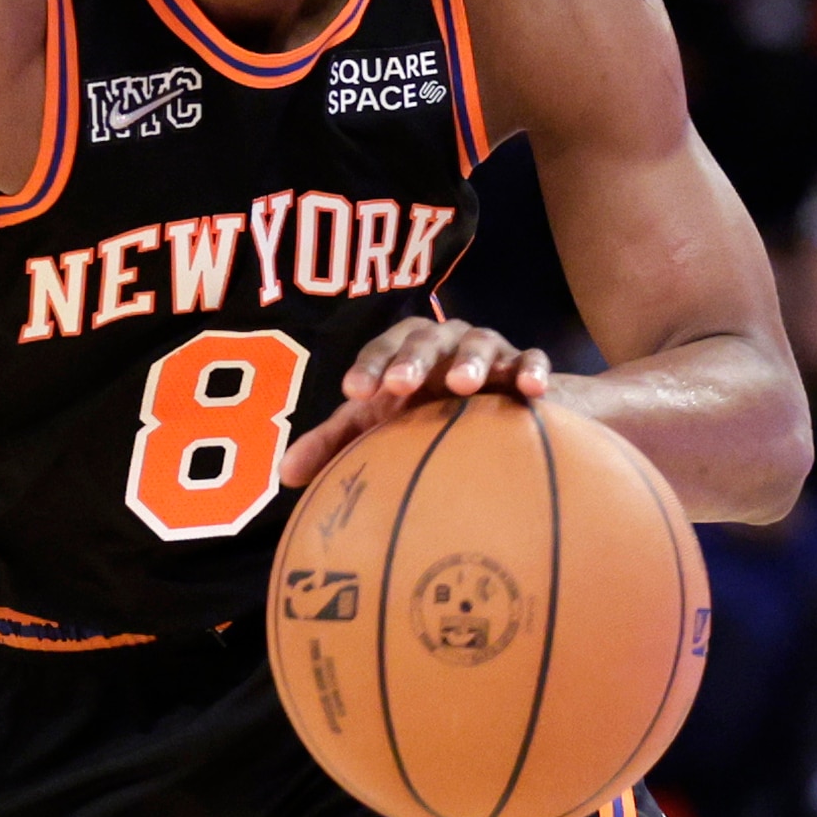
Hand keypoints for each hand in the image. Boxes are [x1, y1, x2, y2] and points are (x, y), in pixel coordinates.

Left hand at [277, 317, 552, 490]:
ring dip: (471, 361)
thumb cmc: (425, 414)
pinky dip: (531, 370)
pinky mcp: (526, 365)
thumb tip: (284, 476)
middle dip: (412, 359)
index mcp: (405, 351)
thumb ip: (334, 445)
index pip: (381, 351)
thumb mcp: (379, 426)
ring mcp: (489, 350)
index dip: (368, 367)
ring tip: (464, 386)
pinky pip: (532, 361)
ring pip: (480, 344)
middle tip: (401, 385)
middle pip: (426, 340)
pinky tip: (532, 390)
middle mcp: (445, 343)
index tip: (355, 392)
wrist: (495, 407)